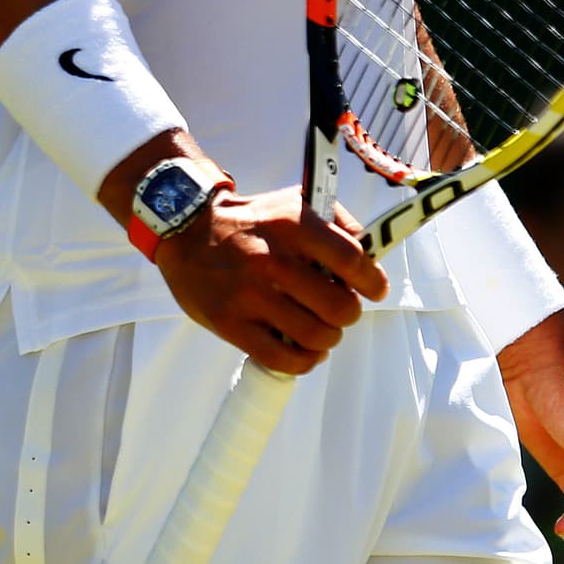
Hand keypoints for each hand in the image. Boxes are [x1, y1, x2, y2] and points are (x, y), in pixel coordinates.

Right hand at [155, 186, 389, 372]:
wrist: (188, 229)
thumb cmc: (252, 218)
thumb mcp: (293, 202)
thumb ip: (336, 221)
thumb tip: (370, 254)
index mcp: (294, 225)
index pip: (352, 260)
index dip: (371, 281)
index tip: (374, 290)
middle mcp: (275, 260)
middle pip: (339, 307)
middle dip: (348, 313)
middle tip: (340, 309)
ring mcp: (252, 295)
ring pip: (316, 336)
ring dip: (328, 337)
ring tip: (322, 329)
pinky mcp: (232, 324)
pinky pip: (284, 359)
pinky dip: (305, 361)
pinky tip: (304, 349)